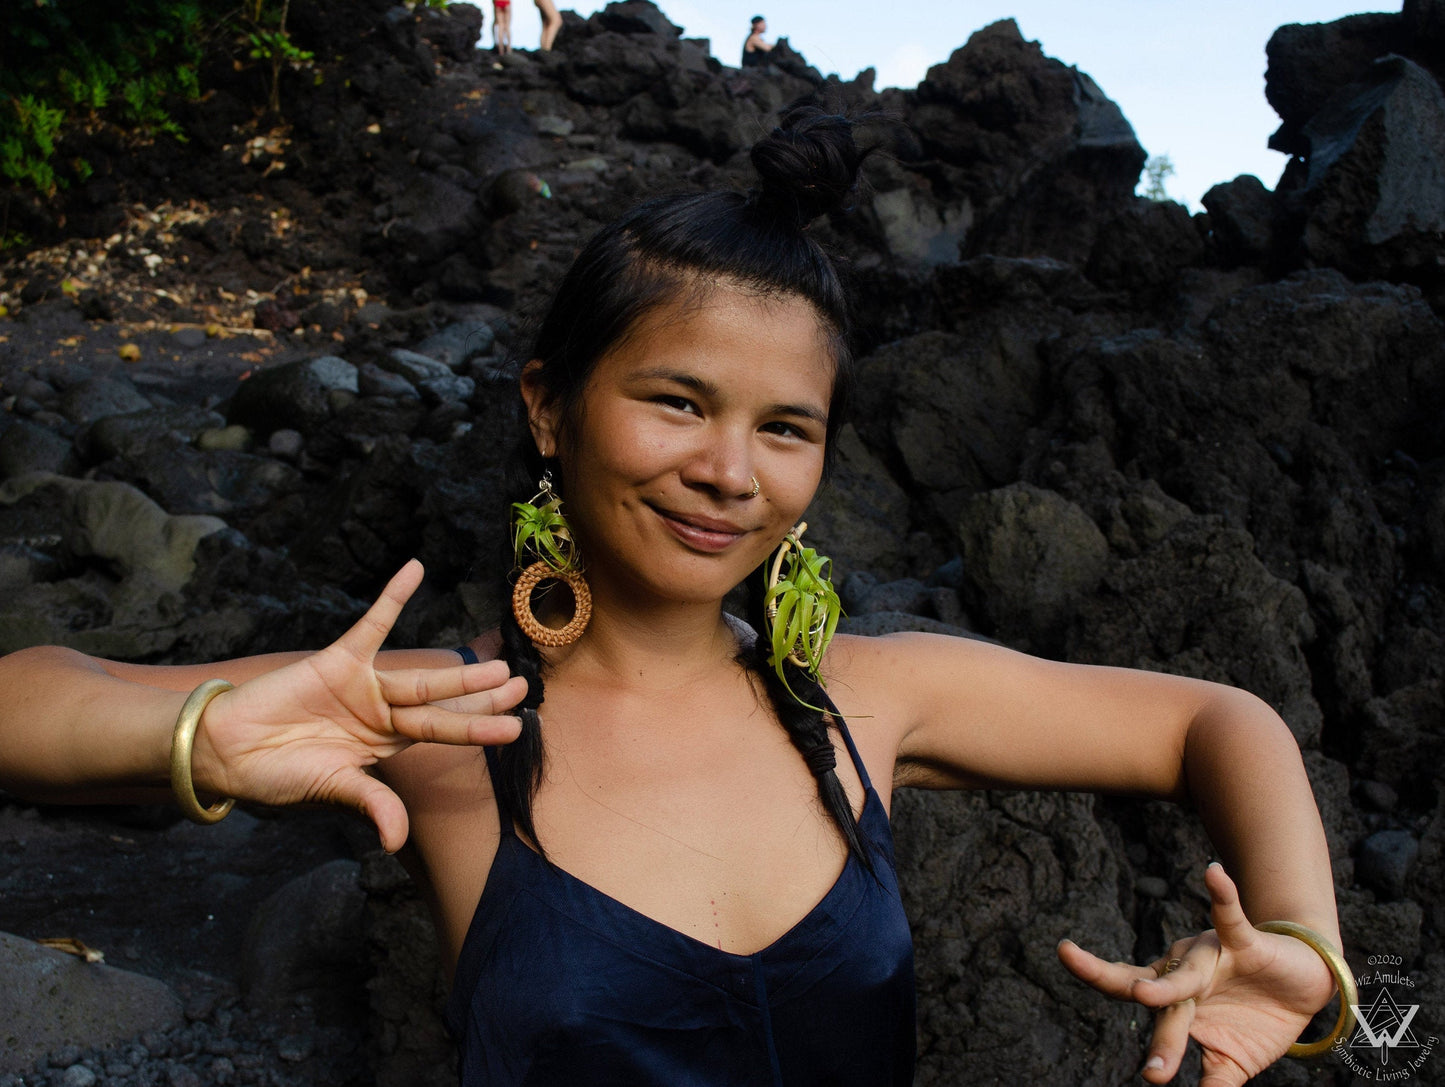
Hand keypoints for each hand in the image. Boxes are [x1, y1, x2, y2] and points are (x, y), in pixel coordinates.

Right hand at [193, 560, 525, 850]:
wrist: (226, 750)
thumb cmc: (275, 775)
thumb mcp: (330, 789)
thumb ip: (370, 803)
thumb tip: (397, 842)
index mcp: (385, 745)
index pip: (442, 734)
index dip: (478, 730)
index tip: (516, 728)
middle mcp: (382, 713)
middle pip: (443, 703)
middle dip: (482, 698)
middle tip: (523, 688)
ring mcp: (363, 685)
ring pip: (419, 676)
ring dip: (457, 672)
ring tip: (500, 663)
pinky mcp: (338, 660)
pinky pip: (371, 623)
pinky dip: (393, 597)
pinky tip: (416, 569)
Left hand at [1057, 863, 1337, 1085]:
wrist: (1306, 985)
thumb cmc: (1258, 1019)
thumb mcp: (1235, 1060)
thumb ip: (1214, 1081)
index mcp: (1173, 996)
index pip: (1126, 987)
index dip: (1094, 973)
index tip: (1061, 951)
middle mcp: (1182, 970)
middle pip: (1152, 990)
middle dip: (1141, 1015)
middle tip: (1142, 1060)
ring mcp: (1210, 955)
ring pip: (1185, 973)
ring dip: (1168, 988)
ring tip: (1147, 996)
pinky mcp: (1244, 943)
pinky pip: (1231, 917)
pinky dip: (1223, 896)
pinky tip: (1211, 874)